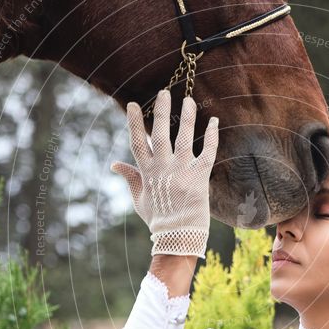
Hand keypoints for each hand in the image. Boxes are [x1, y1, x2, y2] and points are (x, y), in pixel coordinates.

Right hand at [111, 89, 218, 257]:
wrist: (178, 236)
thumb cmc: (158, 219)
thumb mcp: (139, 199)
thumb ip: (130, 178)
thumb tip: (114, 164)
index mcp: (148, 172)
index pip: (137, 142)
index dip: (133, 123)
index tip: (132, 104)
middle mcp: (164, 168)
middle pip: (160, 134)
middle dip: (161, 112)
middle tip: (164, 92)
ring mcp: (182, 171)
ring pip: (184, 138)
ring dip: (187, 117)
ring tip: (188, 100)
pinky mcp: (200, 176)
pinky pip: (208, 152)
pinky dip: (212, 136)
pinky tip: (214, 121)